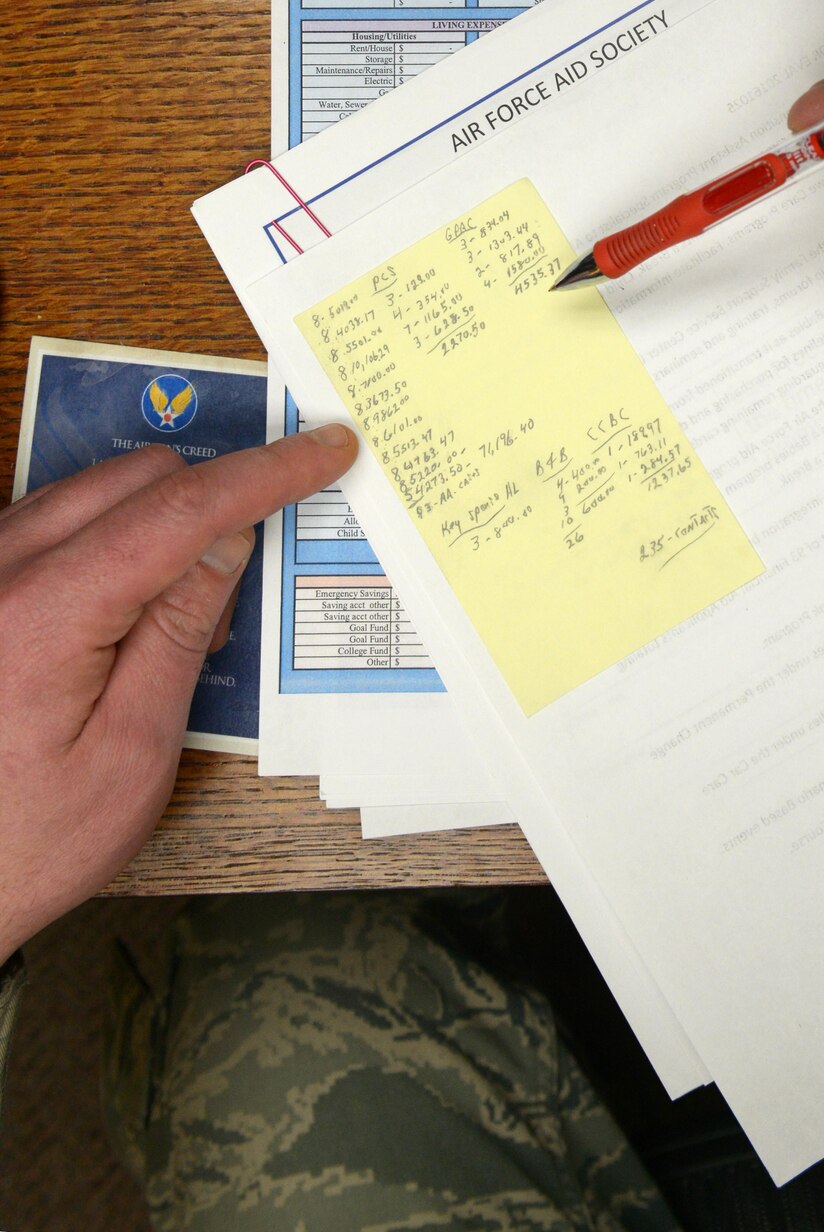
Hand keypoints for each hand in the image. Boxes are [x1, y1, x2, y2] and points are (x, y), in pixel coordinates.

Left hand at [0, 426, 356, 957]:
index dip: (265, 473)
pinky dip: (107, 539)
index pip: (180, 509)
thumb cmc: (21, 840)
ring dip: (156, 526)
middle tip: (230, 606)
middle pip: (140, 478)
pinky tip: (113, 619)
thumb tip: (230, 540)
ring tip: (158, 633)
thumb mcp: (130, 755)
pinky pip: (55, 518)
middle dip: (210, 508)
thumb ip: (181, 633)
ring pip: (97, 489)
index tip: (326, 448)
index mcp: (43, 613)